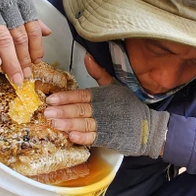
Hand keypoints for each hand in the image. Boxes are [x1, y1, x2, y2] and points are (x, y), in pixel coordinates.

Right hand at [0, 0, 43, 84]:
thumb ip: (26, 9)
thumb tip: (47, 31)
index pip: (32, 27)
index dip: (35, 48)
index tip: (36, 63)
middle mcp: (5, 1)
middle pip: (19, 37)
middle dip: (24, 61)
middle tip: (25, 79)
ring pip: (2, 38)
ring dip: (9, 61)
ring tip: (14, 78)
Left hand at [45, 55, 168, 157]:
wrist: (148, 127)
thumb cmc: (129, 106)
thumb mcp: (116, 86)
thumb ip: (99, 73)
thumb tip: (87, 57)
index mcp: (102, 96)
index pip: (81, 95)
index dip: (66, 97)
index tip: (51, 99)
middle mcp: (103, 109)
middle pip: (80, 109)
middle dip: (63, 111)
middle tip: (47, 112)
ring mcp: (106, 124)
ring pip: (84, 124)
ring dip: (69, 124)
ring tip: (55, 124)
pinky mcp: (109, 138)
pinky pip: (94, 138)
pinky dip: (83, 138)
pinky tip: (72, 137)